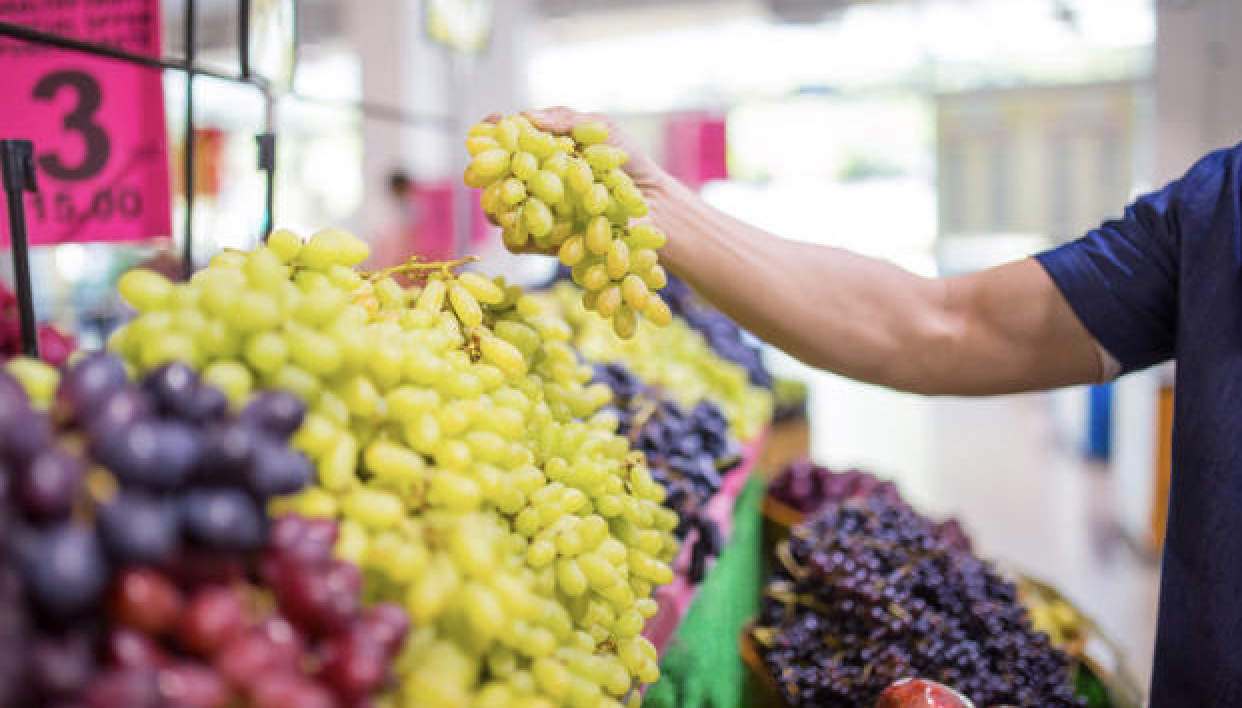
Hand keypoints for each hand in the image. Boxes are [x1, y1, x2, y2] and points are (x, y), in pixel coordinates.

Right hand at [480, 107, 678, 254]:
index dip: (492, 132)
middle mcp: (534, 183)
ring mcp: (538, 213)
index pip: (506, 141)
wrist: (652, 204)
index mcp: (541, 152)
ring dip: (497, 205)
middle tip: (488, 167)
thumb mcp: (601, 129)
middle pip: (493, 178)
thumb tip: (527, 116)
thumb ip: (566, 120)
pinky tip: (523, 228)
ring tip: (507, 199)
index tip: (490, 122)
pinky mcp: (546, 243)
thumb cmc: (628, 162)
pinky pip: (518, 243)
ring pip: (499, 212)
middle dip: (486, 172)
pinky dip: (516, 236)